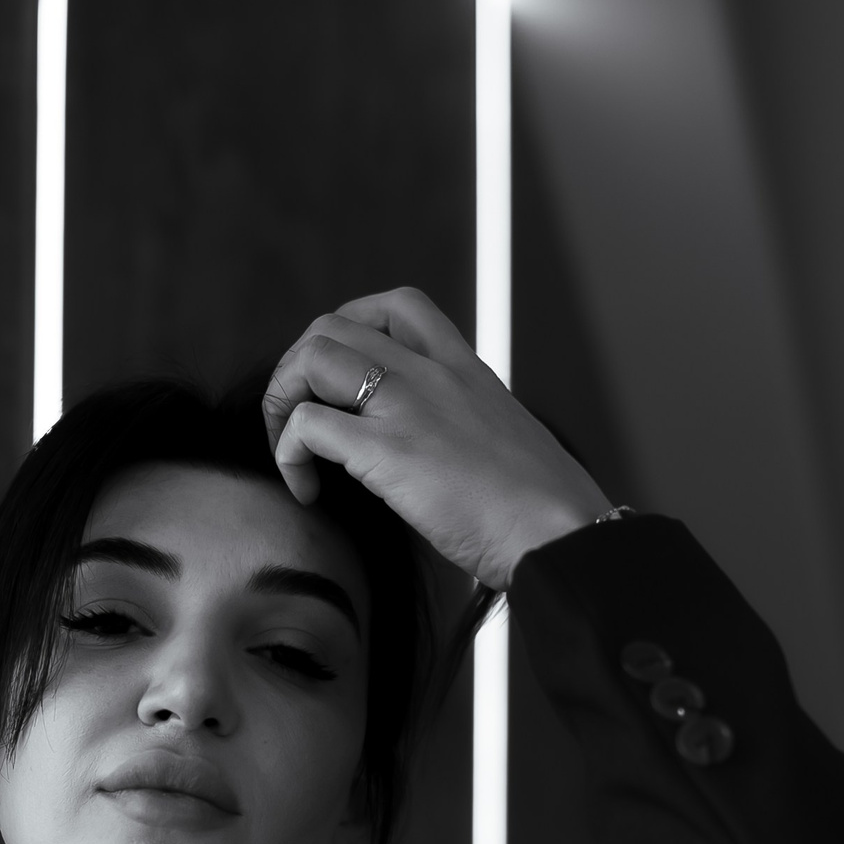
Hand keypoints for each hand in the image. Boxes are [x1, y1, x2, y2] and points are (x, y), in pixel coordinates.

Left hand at [261, 287, 611, 592]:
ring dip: (283, 402)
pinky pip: (307, 425)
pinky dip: (288, 456)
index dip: (351, 332)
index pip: (396, 307)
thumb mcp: (503, 445)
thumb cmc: (540, 512)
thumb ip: (464, 432)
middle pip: (334, 324)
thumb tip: (436, 457)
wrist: (560, 536)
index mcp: (464, 370)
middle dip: (299, 368)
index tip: (345, 384)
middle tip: (302, 421)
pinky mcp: (386, 451)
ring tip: (294, 452)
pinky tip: (307, 492)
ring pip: (312, 356)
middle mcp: (432, 374)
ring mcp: (407, 407)